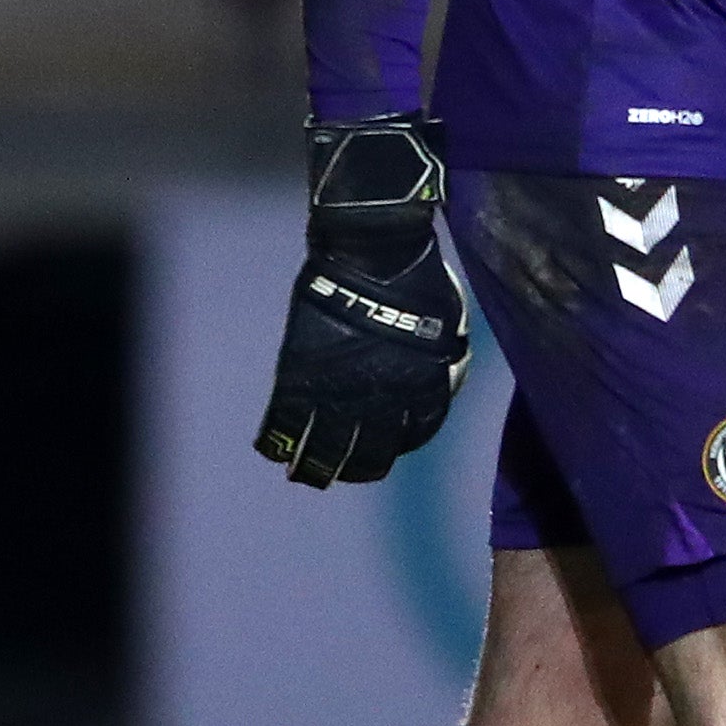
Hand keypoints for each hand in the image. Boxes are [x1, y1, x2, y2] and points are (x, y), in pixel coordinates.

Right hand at [255, 112, 471, 486]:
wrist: (373, 251)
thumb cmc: (419, 279)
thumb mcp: (451, 325)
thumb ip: (445, 359)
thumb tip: (443, 380)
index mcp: (423, 390)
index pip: (415, 435)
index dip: (400, 443)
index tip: (386, 442)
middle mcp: (383, 402)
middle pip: (369, 457)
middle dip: (357, 468)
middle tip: (343, 469)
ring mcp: (339, 392)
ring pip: (324, 450)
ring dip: (314, 467)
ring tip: (304, 474)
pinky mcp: (302, 375)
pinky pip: (285, 422)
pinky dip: (277, 442)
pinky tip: (275, 452)